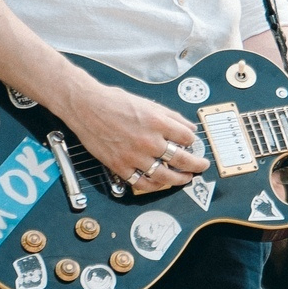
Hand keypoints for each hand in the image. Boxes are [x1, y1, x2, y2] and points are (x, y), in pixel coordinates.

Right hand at [60, 74, 210, 194]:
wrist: (85, 106)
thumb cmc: (114, 102)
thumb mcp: (149, 104)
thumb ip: (172, 117)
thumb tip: (190, 128)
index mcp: (157, 123)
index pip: (187, 138)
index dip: (193, 141)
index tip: (193, 144)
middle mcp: (148, 141)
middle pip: (182, 160)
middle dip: (197, 165)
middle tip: (202, 166)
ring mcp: (134, 156)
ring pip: (165, 176)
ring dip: (180, 179)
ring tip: (186, 178)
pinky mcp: (119, 165)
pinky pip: (141, 182)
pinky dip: (154, 185)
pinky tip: (161, 183)